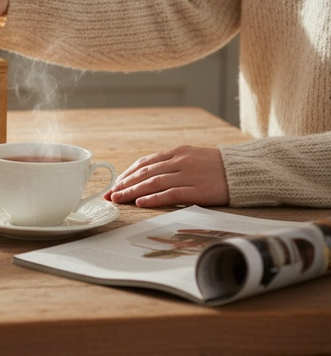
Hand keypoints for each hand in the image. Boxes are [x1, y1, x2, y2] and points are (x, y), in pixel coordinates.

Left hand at [107, 146, 228, 207]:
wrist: (245, 171)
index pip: (145, 163)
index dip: (127, 174)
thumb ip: (171, 164)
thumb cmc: (217, 167)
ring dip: (133, 191)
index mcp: (177, 152)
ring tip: (119, 199)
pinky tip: (140, 203)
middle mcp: (180, 162)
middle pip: (145, 173)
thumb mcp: (192, 158)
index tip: (115, 184)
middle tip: (110, 194)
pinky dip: (154, 198)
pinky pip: (171, 193)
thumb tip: (147, 175)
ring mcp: (188, 175)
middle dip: (124, 184)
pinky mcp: (198, 190)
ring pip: (153, 183)